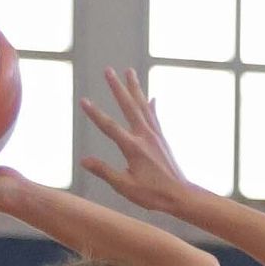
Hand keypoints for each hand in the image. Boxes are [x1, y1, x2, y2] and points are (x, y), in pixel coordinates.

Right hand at [81, 69, 190, 213]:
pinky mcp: (162, 138)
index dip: (95, 114)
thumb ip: (104, 171)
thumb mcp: (125, 186)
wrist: (181, 195)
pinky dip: (151, 105)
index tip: (83, 100)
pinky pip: (155, 116)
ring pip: (143, 105)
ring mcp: (155, 135)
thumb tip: (84, 160)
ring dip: (135, 88)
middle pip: (128, 106)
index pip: (109, 127)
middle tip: (108, 70)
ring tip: (129, 71)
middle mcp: (145, 136)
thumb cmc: (152, 194)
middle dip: (117, 87)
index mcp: (133, 148)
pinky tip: (151, 97)